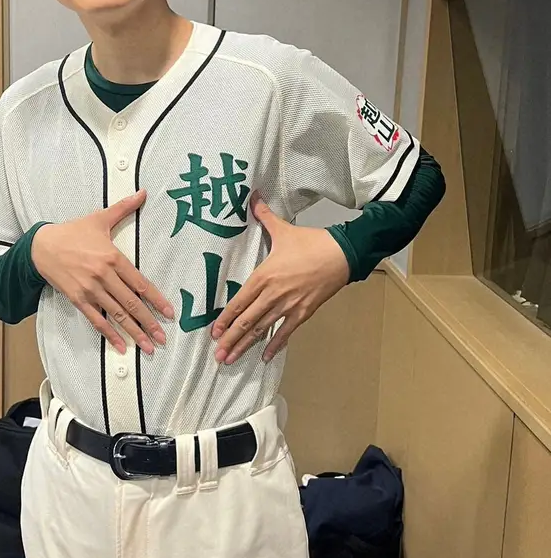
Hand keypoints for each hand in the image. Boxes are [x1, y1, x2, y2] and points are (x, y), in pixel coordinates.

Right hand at [31, 189, 173, 354]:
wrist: (41, 245)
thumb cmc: (73, 232)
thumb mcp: (99, 218)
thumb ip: (124, 208)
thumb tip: (143, 192)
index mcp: (113, 257)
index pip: (140, 283)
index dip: (156, 299)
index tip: (169, 313)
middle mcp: (103, 275)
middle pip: (130, 303)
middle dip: (149, 322)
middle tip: (163, 338)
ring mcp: (90, 289)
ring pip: (116, 314)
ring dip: (133, 332)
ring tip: (148, 346)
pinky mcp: (78, 299)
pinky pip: (96, 320)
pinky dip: (109, 334)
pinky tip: (120, 347)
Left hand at [211, 191, 350, 363]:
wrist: (342, 254)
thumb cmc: (311, 242)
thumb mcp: (283, 229)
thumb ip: (264, 216)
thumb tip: (252, 197)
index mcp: (264, 276)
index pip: (239, 302)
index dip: (226, 319)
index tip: (214, 333)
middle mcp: (273, 294)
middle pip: (247, 321)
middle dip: (231, 340)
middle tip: (217, 355)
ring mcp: (289, 306)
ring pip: (262, 330)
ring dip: (246, 346)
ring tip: (231, 360)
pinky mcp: (304, 312)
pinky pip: (286, 332)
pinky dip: (274, 346)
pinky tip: (265, 357)